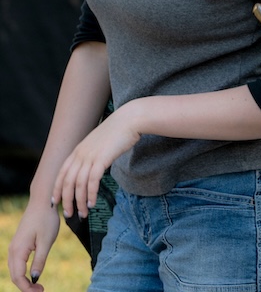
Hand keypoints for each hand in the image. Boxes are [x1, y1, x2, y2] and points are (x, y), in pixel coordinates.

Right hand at [7, 197, 59, 290]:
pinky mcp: (19, 244)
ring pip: (15, 269)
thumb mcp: (46, 241)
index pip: (18, 276)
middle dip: (25, 286)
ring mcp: (14, 247)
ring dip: (24, 280)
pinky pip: (18, 263)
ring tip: (38, 286)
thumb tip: (34, 278)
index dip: (27, 288)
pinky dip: (23, 272)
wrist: (43, 202)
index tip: (39, 291)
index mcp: (18, 251)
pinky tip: (33, 274)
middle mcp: (13, 250)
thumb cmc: (46, 220)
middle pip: (14, 275)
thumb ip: (40, 260)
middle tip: (41, 290)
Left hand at [52, 105, 140, 220]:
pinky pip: (92, 181)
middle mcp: (80, 154)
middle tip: (69, 214)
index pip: (61, 173)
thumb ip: (92, 153)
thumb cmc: (118, 131)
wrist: (130, 119)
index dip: (56, 189)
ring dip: (79, 201)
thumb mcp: (99, 142)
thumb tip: (92, 165)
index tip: (56, 202)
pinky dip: (90, 194)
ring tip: (83, 213)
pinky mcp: (102, 159)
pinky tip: (92, 203)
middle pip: (67, 182)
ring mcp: (90, 156)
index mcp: (78, 150)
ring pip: (78, 184)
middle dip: (66, 201)